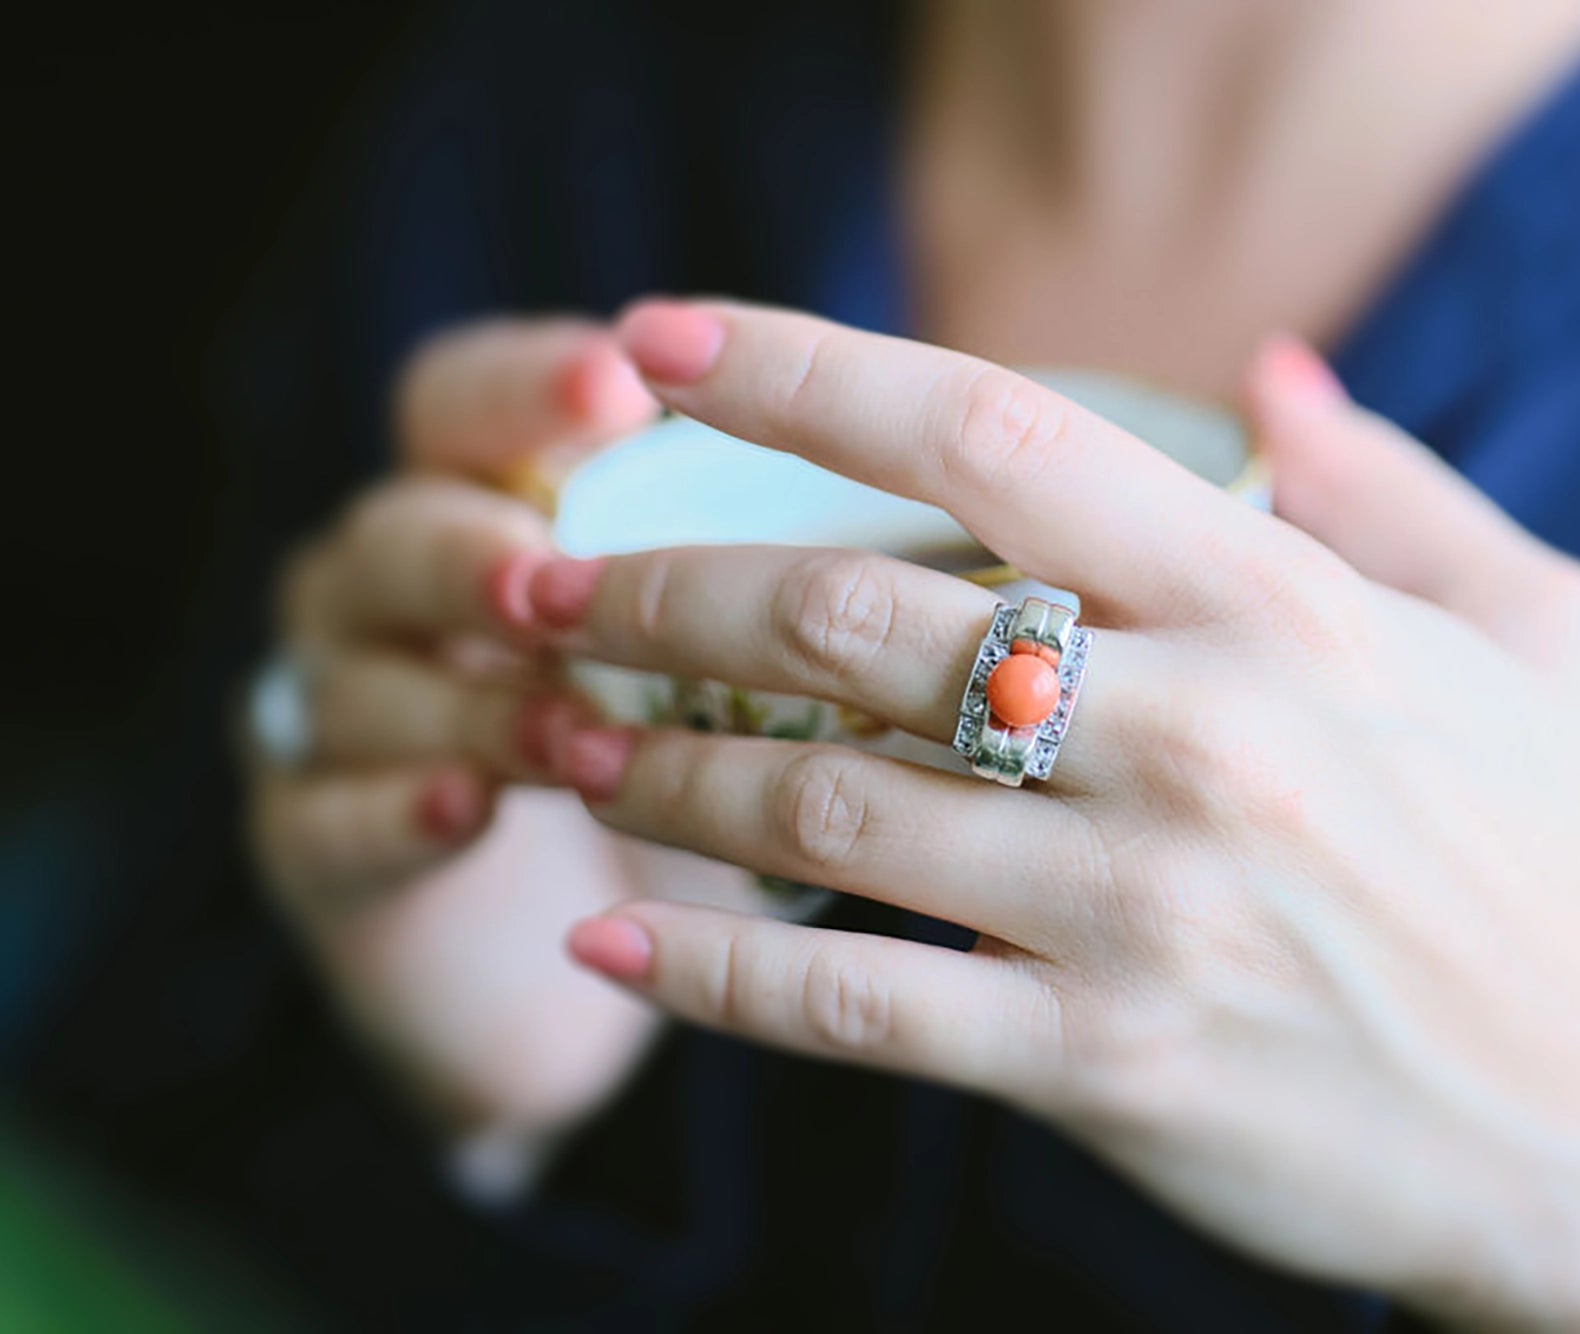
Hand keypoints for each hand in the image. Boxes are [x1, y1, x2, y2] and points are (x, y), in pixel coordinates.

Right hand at [248, 318, 716, 1169]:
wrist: (591, 944)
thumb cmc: (689, 753)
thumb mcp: (737, 646)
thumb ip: (777, 557)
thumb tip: (931, 475)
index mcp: (484, 499)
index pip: (468, 402)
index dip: (530, 387)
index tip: (625, 386)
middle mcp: (391, 586)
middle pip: (398, 533)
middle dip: (475, 555)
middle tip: (551, 589)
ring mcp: (338, 713)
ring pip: (361, 682)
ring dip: (473, 707)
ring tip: (570, 739)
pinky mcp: (313, 845)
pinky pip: (328, 820)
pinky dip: (396, 811)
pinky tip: (467, 809)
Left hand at [523, 302, 1579, 1324]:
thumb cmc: (1572, 866)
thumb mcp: (1541, 634)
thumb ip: (1393, 487)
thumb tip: (1266, 373)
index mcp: (1289, 610)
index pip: (1001, 439)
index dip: (809, 373)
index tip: (667, 343)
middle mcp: (1202, 736)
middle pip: (859, 616)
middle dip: (669, 582)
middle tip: (555, 577)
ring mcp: (1143, 908)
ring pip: (828, 803)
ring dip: (665, 761)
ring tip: (565, 734)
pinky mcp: (1105, 1064)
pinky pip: (854, 1005)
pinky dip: (709, 973)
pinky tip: (609, 940)